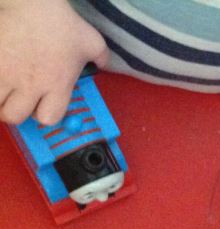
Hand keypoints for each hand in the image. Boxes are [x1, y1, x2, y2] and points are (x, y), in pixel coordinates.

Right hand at [0, 0, 108, 124]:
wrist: (30, 2)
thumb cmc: (61, 22)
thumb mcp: (91, 40)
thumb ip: (100, 57)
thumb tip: (102, 64)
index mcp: (56, 85)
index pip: (49, 118)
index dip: (44, 113)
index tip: (41, 104)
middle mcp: (30, 86)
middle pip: (16, 116)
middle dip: (16, 110)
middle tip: (16, 98)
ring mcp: (4, 75)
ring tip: (3, 89)